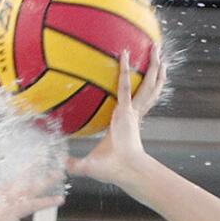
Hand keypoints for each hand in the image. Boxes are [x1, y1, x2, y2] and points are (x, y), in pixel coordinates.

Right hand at [0, 169, 64, 220]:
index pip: (10, 186)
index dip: (24, 176)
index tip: (36, 166)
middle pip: (17, 182)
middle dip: (32, 168)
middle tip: (46, 155)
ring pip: (25, 190)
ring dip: (44, 181)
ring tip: (59, 173)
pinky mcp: (5, 218)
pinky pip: (28, 205)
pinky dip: (44, 201)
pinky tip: (58, 199)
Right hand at [66, 44, 165, 186]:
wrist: (134, 174)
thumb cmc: (114, 167)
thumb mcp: (92, 165)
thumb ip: (75, 164)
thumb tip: (59, 163)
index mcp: (122, 117)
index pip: (125, 89)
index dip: (125, 70)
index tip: (125, 52)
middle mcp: (133, 113)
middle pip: (147, 84)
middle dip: (152, 63)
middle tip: (156, 46)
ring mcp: (138, 116)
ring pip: (152, 90)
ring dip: (158, 74)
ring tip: (161, 58)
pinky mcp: (138, 120)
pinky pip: (147, 99)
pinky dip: (152, 87)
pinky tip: (152, 80)